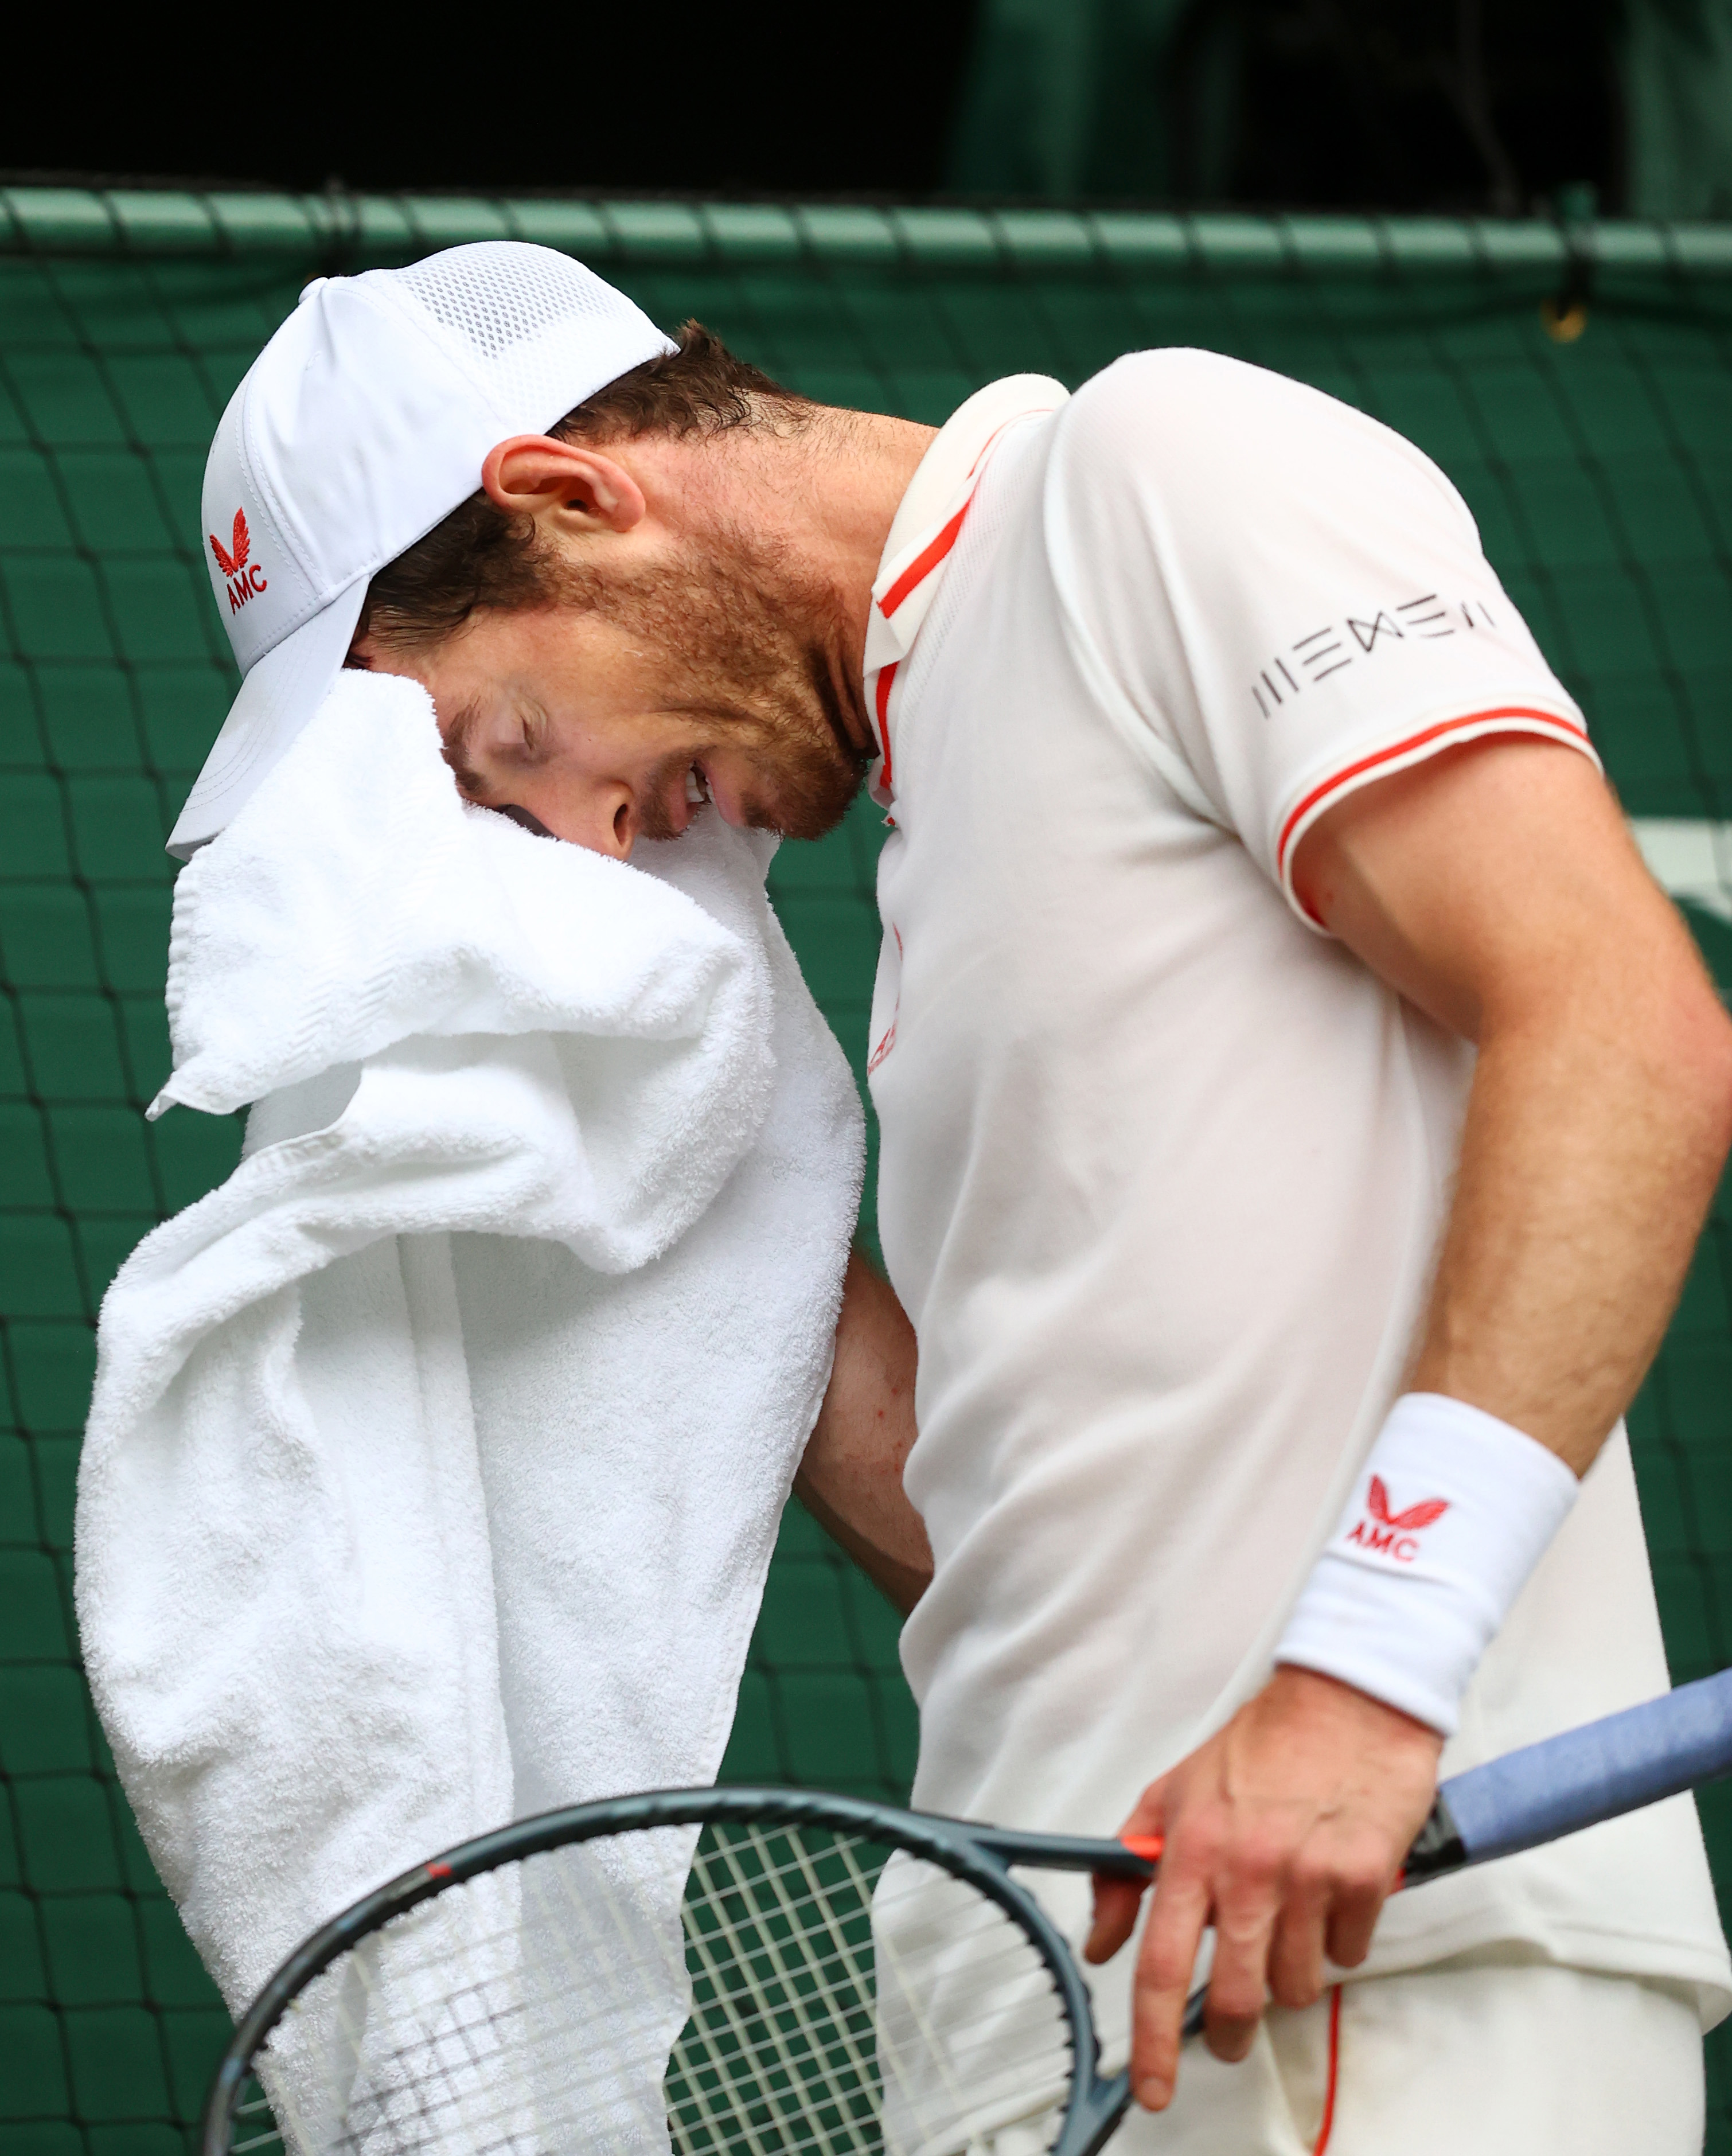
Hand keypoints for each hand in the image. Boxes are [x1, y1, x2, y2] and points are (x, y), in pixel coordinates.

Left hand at [1085, 1666, 1441, 2109]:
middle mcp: (1248, 1869)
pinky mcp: (1365, 1878)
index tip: (1151, 2088)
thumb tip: (1101, 1942)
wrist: (1345, 1700)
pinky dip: (1339, 1939)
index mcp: (1192, 1849)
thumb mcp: (1173, 1792)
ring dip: (1291, 1972)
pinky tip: (1330, 1896)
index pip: (1162, 1963)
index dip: (1154, 2039)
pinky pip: (1348, 1953)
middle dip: (1233, 2029)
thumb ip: (1127, 1868)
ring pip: (1297, 1985)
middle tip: (1233, 2025)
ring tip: (1289, 1923)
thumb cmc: (1258, 1747)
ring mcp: (1310, 1876)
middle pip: (1238, 1997)